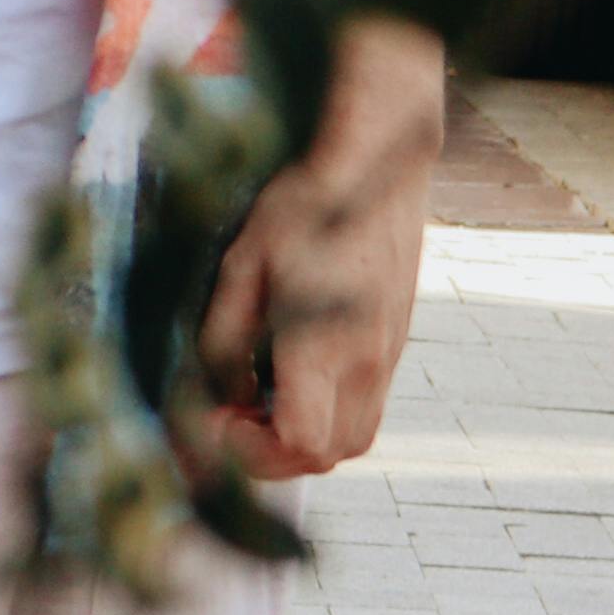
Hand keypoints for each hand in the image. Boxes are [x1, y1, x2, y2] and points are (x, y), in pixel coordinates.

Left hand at [195, 14, 445, 482]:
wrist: (373, 159)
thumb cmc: (299, 205)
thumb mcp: (239, 268)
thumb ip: (225, 345)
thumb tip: (222, 400)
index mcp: (325, 346)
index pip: (301, 447)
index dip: (251, 451)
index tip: (217, 417)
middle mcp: (368, 361)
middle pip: (331, 456)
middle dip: (275, 455)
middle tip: (233, 415)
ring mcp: (390, 352)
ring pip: (356, 437)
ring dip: (305, 436)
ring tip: (261, 393)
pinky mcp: (396, 339)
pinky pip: (367, 402)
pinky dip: (328, 408)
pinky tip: (293, 365)